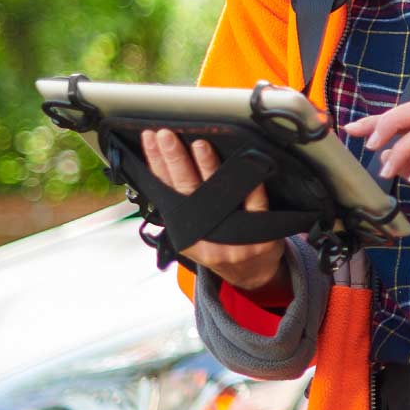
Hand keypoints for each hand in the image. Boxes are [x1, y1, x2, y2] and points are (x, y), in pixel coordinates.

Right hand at [139, 128, 286, 293]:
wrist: (253, 274)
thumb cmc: (222, 246)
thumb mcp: (195, 232)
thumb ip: (184, 205)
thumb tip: (165, 164)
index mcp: (185, 232)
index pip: (166, 191)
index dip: (156, 164)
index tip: (150, 139)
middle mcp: (205, 236)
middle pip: (186, 190)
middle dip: (174, 159)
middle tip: (167, 135)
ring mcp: (232, 238)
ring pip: (217, 195)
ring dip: (207, 167)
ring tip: (199, 144)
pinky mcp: (259, 235)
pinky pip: (255, 206)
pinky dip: (251, 186)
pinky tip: (247, 167)